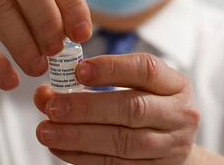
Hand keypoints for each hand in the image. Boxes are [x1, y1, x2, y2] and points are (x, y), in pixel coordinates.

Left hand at [34, 53, 199, 163]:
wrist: (174, 144)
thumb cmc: (147, 104)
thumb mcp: (133, 84)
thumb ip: (93, 80)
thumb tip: (45, 93)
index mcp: (175, 85)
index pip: (146, 70)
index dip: (111, 68)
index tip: (78, 70)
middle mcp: (179, 115)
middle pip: (132, 109)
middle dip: (87, 107)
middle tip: (53, 106)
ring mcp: (169, 147)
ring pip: (121, 142)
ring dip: (78, 136)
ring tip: (47, 130)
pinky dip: (81, 156)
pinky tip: (59, 147)